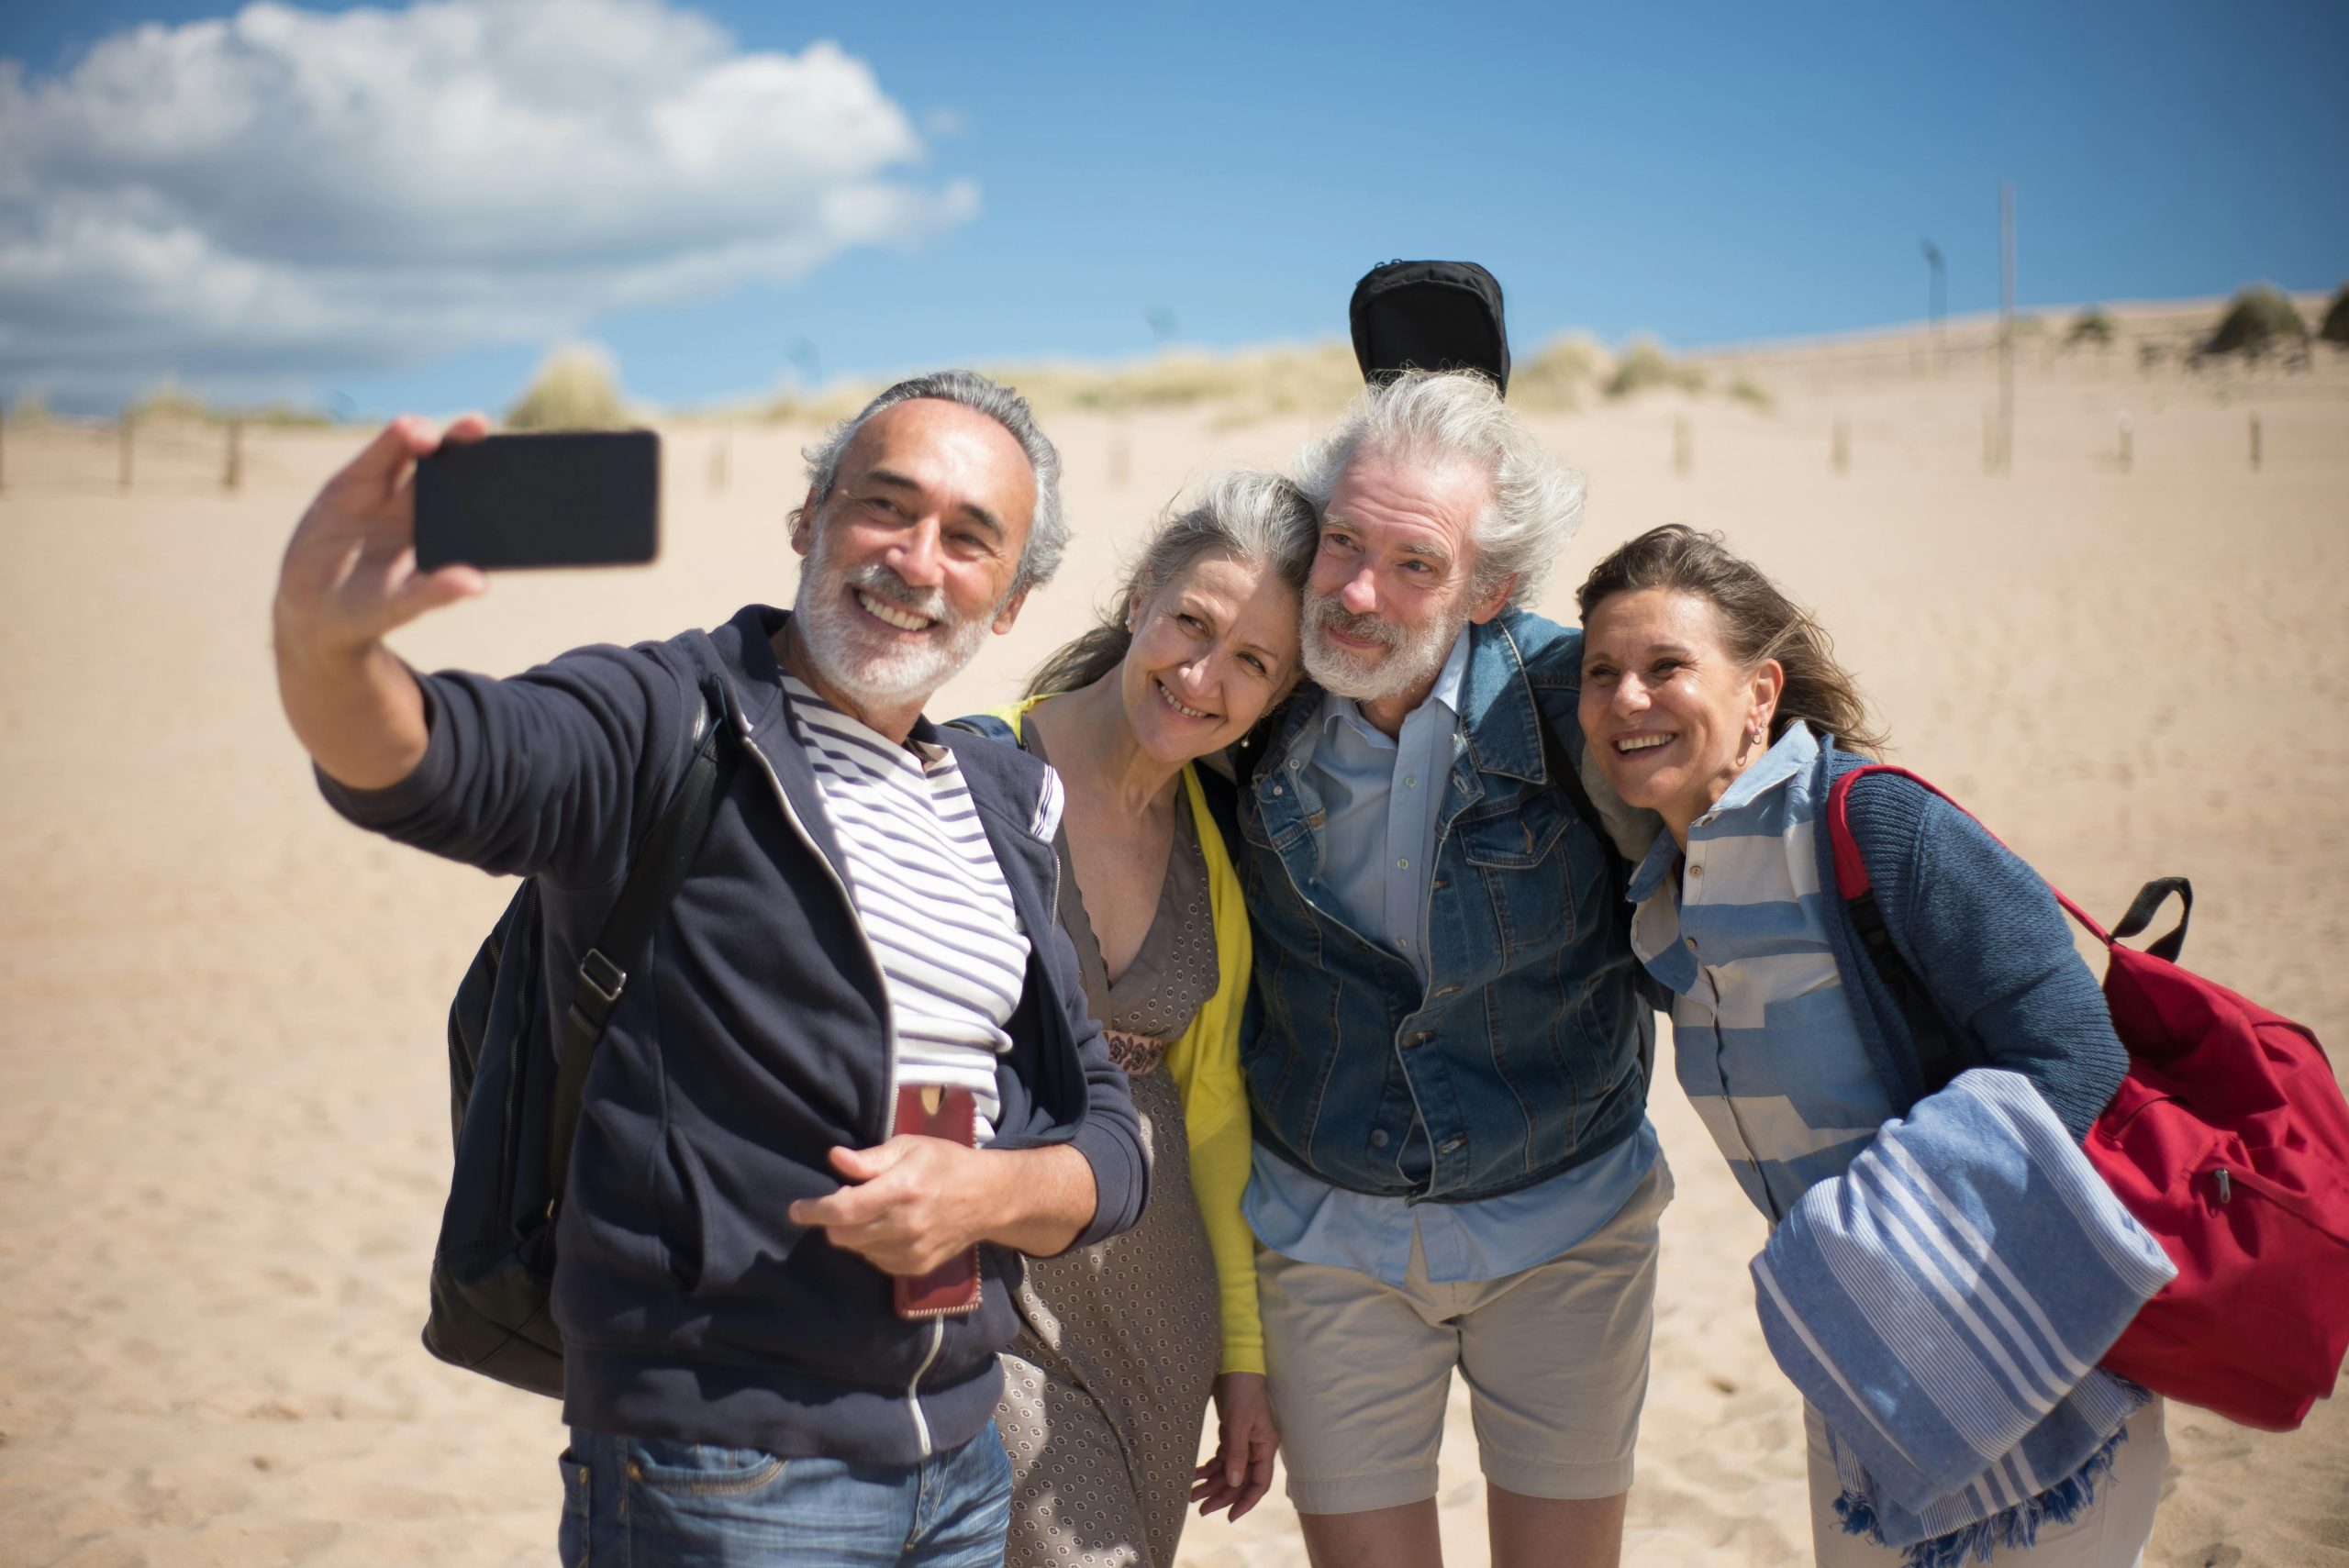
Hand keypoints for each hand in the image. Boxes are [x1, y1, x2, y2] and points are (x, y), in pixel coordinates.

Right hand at [273, 414, 489, 661]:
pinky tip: (405, 429)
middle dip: (464, 441)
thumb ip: (436, 593)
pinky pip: (378, 455)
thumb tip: (479, 586)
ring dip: (425, 436)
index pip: (474, 496)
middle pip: (450, 464)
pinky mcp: (354, 482)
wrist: (313, 608)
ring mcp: (387, 490)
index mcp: (444, 532)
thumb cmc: (370, 611)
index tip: (512, 462)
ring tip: (430, 436)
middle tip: (479, 426)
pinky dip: (392, 440)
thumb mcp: (401, 606)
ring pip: (414, 451)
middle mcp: (421, 505)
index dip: (492, 475)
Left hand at [787, 1138, 987, 1275]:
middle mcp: (905, 1224)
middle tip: (843, 1201)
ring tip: (872, 1211)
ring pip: (856, 1249)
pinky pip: (874, 1260)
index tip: (796, 1209)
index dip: (814, 1210)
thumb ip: (870, 1159)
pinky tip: (887, 1227)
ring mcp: (911, 1250)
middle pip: (843, 1235)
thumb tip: (834, 1159)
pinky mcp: (915, 1267)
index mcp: (902, 1189)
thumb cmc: (945, 1164)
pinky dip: (871, 1245)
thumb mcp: (910, 1147)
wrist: (988, 1199)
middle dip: (831, 1220)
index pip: (844, 1209)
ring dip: (852, 1232)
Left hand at [1191, 1370, 1278, 1520]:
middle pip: (1241, 1481)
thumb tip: (1234, 1483)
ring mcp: (1244, 1441)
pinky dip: (1208, 1468)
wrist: (1234, 1365)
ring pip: (1229, 1472)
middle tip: (1200, 1509)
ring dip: (1211, 1484)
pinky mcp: (1231, 1434)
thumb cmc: (1241, 1391)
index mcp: (1265, 1446)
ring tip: (1191, 1495)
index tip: (1229, 1516)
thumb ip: (1237, 1454)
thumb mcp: (1238, 1423)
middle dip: (1221, 1496)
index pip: (1259, 1483)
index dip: (1246, 1502)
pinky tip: (1194, 1475)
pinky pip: (1221, 1459)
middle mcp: (1256, 1447)